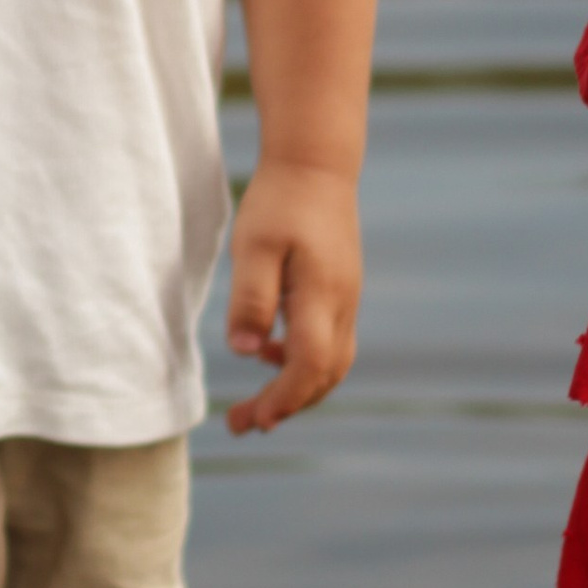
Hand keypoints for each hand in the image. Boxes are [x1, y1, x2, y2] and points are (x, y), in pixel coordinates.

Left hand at [221, 158, 359, 434]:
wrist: (317, 162)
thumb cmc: (280, 200)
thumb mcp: (253, 245)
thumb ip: (251, 299)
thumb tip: (247, 352)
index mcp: (322, 295)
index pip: (309, 365)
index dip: (284, 398)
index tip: (254, 419)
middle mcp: (342, 304)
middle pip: (323, 375)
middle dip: (285, 406)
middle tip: (240, 424)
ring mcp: (346, 298)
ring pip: (331, 363)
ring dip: (296, 390)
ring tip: (255, 406)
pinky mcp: (341, 290)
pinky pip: (330, 342)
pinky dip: (304, 363)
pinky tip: (270, 354)